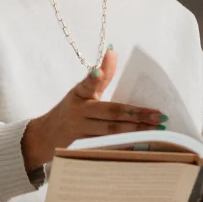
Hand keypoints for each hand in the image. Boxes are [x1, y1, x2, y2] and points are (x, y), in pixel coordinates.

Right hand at [21, 48, 165, 170]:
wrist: (43, 138)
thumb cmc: (69, 112)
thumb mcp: (81, 93)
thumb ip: (100, 77)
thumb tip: (112, 51)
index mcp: (79, 97)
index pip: (89, 85)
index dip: (94, 77)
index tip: (98, 72)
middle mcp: (78, 114)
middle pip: (110, 115)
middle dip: (137, 115)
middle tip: (159, 116)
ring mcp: (79, 134)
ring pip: (110, 134)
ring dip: (134, 133)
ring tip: (155, 131)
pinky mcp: (81, 150)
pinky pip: (106, 149)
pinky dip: (123, 148)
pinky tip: (141, 148)